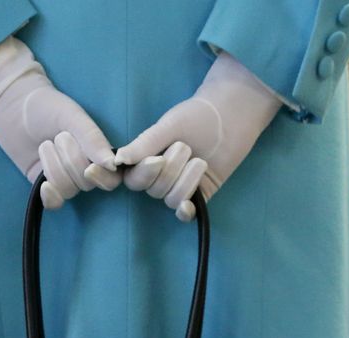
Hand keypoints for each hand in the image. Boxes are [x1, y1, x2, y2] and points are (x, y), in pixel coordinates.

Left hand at [0, 38, 120, 209]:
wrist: (13, 107)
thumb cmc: (47, 106)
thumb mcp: (73, 117)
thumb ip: (93, 139)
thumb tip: (112, 164)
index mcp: (98, 152)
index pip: (112, 178)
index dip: (103, 178)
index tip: (89, 168)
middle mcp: (85, 168)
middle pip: (88, 184)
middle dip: (71, 161)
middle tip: (60, 136)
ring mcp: (65, 179)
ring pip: (69, 190)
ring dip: (54, 168)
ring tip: (45, 144)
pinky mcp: (46, 186)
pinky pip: (55, 203)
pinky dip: (51, 197)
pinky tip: (44, 185)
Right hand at [115, 52, 281, 220]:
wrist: (231, 116)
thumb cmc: (197, 115)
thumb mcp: (168, 127)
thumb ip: (144, 143)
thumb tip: (117, 160)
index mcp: (147, 157)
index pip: (131, 177)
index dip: (134, 175)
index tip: (142, 162)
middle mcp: (160, 174)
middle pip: (151, 189)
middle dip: (169, 170)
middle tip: (184, 147)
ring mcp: (180, 185)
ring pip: (170, 199)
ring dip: (184, 182)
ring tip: (199, 160)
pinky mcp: (200, 194)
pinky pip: (185, 212)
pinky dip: (184, 211)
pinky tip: (188, 205)